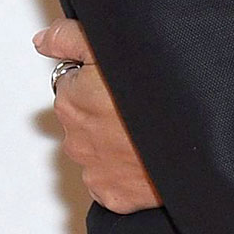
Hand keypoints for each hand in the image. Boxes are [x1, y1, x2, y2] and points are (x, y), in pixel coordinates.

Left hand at [34, 18, 160, 213]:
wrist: (191, 140)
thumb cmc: (156, 93)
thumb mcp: (108, 46)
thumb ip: (68, 38)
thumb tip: (43, 40)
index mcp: (70, 100)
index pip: (72, 85)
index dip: (96, 81)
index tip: (117, 83)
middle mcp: (75, 137)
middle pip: (84, 119)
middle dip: (104, 113)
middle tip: (135, 106)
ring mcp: (92, 169)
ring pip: (97, 151)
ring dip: (113, 143)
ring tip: (144, 131)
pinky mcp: (111, 194)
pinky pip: (111, 182)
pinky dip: (124, 173)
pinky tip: (143, 157)